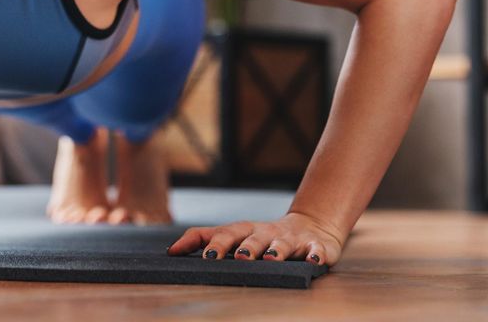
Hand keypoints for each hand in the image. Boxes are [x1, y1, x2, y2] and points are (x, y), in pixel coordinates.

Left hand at [165, 211, 344, 265]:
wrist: (311, 227)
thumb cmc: (264, 236)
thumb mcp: (235, 235)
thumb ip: (205, 239)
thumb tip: (171, 251)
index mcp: (245, 231)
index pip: (225, 233)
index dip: (213, 242)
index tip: (202, 256)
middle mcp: (265, 233)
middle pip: (253, 237)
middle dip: (246, 246)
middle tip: (239, 258)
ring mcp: (290, 239)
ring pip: (282, 243)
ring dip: (276, 250)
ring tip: (271, 259)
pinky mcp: (314, 246)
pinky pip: (316, 250)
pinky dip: (315, 254)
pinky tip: (314, 260)